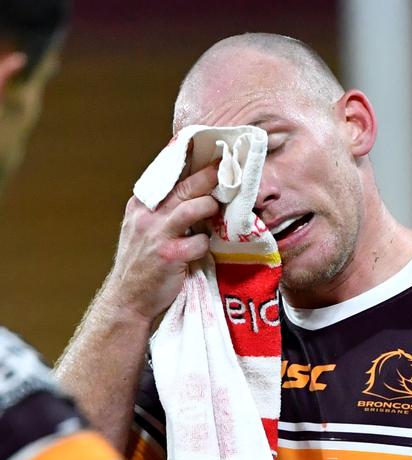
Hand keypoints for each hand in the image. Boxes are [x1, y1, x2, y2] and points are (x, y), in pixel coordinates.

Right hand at [102, 165, 218, 323]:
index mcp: (141, 205)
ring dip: (210, 207)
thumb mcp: (142, 228)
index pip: (167, 175)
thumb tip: (194, 187)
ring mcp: (158, 235)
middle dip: (209, 176)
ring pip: (193, 207)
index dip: (190, 162)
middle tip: (227, 168)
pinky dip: (205, 244)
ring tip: (216, 211)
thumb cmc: (141, 262)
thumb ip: (162, 208)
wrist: (127, 299)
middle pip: (185, 186)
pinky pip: (200, 242)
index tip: (209, 152)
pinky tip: (202, 249)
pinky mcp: (171, 255)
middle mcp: (147, 215)